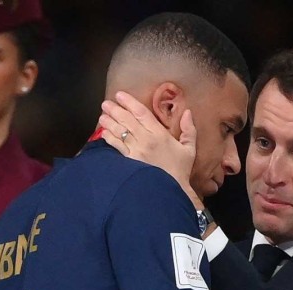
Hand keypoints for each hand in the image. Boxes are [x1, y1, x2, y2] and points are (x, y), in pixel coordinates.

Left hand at [99, 91, 200, 205]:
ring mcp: (136, 151)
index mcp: (160, 134)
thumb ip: (189, 130)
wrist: (170, 191)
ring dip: (109, 122)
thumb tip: (187, 112)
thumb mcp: (189, 149)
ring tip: (102, 116)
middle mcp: (146, 140)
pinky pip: (117, 147)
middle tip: (106, 104)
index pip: (142, 113)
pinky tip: (104, 134)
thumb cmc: (180, 171)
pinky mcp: (129, 162)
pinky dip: (109, 139)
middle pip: (127, 120)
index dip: (130, 102)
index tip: (120, 95)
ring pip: (119, 132)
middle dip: (115, 110)